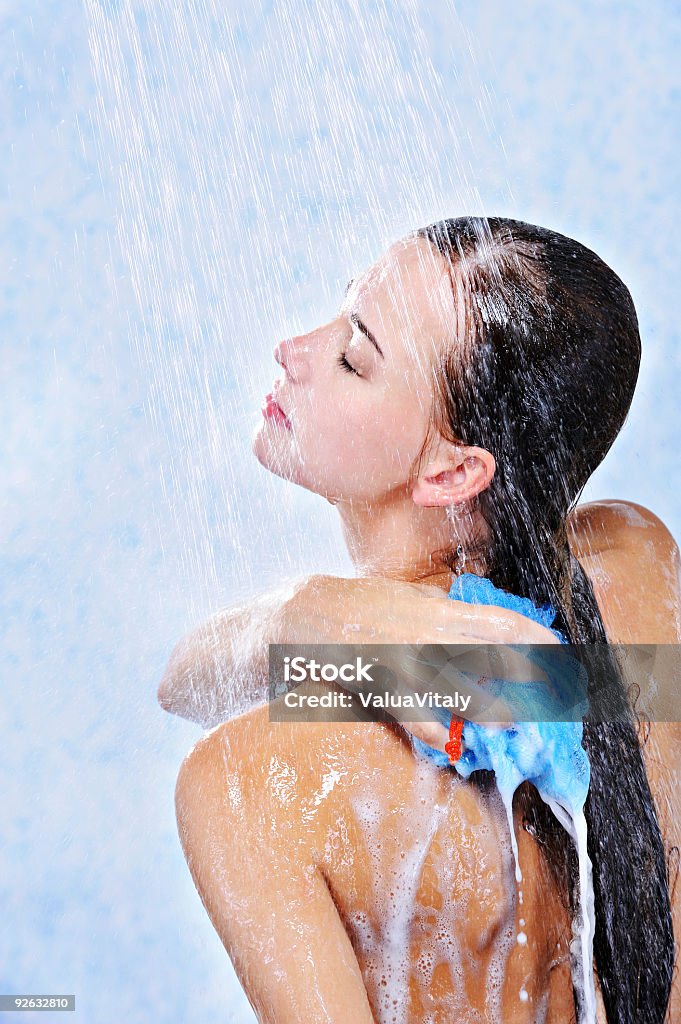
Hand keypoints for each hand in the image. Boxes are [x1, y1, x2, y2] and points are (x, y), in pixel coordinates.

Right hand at [278, 575, 560, 755]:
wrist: (309, 618)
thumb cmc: (364, 604)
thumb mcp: (412, 595)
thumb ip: (448, 608)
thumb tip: (485, 616)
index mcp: (441, 611)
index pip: (504, 624)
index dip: (540, 640)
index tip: (563, 652)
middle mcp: (432, 639)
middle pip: (498, 662)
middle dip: (532, 679)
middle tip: (555, 696)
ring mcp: (411, 670)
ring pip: (468, 700)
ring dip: (495, 715)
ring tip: (515, 724)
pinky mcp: (389, 695)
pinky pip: (425, 725)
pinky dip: (442, 738)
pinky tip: (456, 747)